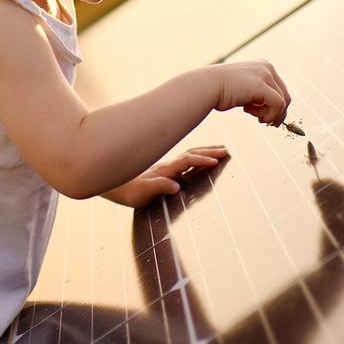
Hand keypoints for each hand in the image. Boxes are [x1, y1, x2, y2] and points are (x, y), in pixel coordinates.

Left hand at [105, 146, 228, 208]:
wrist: (116, 187)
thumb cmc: (129, 193)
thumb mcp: (142, 194)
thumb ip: (159, 187)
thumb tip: (176, 186)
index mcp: (164, 170)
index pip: (187, 161)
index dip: (202, 160)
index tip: (217, 161)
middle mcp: (167, 165)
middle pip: (192, 153)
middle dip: (210, 152)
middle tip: (227, 151)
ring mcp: (167, 166)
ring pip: (190, 154)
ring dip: (206, 151)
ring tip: (221, 149)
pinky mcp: (166, 170)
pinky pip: (186, 159)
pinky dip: (198, 155)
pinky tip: (203, 157)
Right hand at [208, 60, 291, 125]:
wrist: (207, 86)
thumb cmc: (221, 90)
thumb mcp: (245, 88)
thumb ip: (258, 93)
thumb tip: (272, 109)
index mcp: (264, 66)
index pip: (281, 89)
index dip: (276, 106)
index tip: (265, 117)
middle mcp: (267, 67)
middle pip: (285, 96)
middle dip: (277, 113)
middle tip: (265, 122)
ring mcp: (265, 75)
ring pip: (282, 102)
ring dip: (269, 114)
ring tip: (253, 116)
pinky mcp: (261, 86)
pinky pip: (277, 105)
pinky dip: (269, 115)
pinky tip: (253, 115)